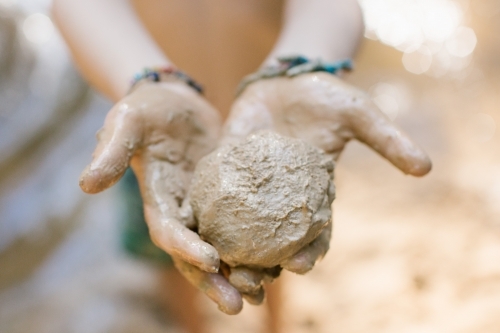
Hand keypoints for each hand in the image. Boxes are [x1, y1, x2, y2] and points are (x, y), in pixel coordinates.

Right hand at [79, 81, 242, 313]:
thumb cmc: (148, 109)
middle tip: (238, 305)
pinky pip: (242, 228)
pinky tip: (279, 260)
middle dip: (214, 282)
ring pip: (221, 250)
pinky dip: (256, 247)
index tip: (211, 261)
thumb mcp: (126, 123)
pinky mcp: (228, 197)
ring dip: (238, 275)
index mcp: (158, 200)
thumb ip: (111, 151)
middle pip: (196, 256)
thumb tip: (86, 186)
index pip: (169, 233)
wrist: (175, 100)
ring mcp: (206, 208)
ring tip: (262, 293)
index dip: (186, 249)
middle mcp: (182, 212)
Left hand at [221, 72, 431, 295]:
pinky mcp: (227, 166)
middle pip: (272, 240)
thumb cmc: (326, 97)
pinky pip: (215, 193)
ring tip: (221, 269)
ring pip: (239, 226)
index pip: (313, 233)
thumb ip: (387, 141)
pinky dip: (206, 212)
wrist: (289, 77)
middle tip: (251, 283)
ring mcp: (252, 184)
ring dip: (230, 250)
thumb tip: (426, 168)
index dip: (308, 251)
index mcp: (313, 194)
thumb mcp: (360, 116)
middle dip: (263, 265)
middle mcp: (280, 197)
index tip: (300, 265)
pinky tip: (194, 228)